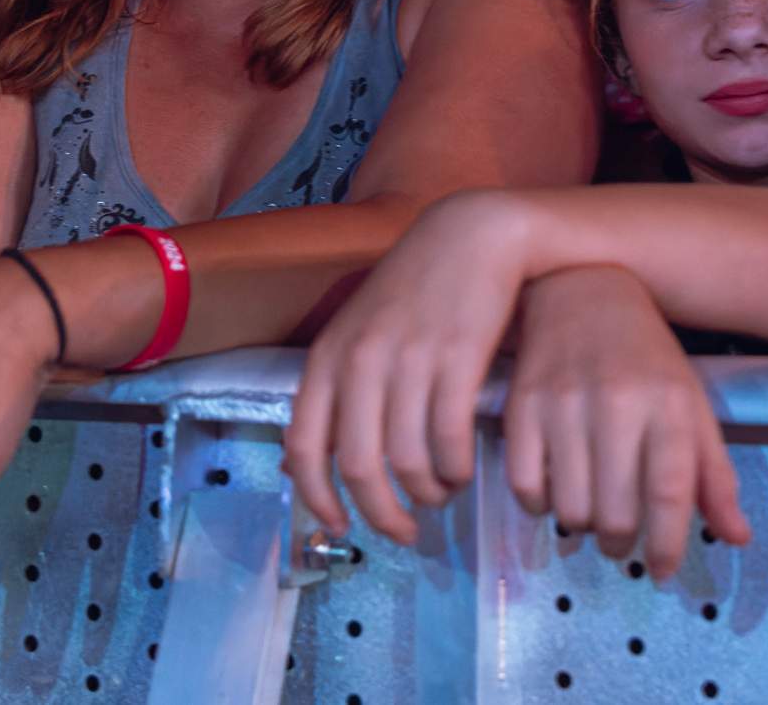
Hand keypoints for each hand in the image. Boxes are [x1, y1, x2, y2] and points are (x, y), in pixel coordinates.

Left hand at [284, 191, 530, 544]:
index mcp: (328, 358)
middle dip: (382, 514)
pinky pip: (449, 439)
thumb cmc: (413, 291)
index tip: (340, 527)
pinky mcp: (456, 358)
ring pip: (408, 460)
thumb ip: (330, 395)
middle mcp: (360, 361)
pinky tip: (462, 470)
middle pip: (360, 466)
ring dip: (426, 492)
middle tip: (403, 532)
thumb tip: (295, 464)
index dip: (318, 499)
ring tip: (440, 493)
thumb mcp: (357, 334)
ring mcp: (407, 359)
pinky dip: (455, 468)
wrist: (471, 236)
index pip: (305, 447)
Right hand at [503, 266, 748, 577]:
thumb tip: (737, 537)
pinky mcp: (520, 405)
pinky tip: (554, 489)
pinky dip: (539, 504)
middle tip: (621, 538)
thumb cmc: (644, 356)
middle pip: (616, 514)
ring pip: (569, 509)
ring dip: (581, 526)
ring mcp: (563, 404)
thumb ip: (714, 475)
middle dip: (621, 544)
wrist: (581, 287)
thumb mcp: (690, 405)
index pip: (670, 496)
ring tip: (589, 509)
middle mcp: (616, 404)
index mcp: (668, 405)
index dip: (668, 546)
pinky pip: (524, 486)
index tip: (663, 570)